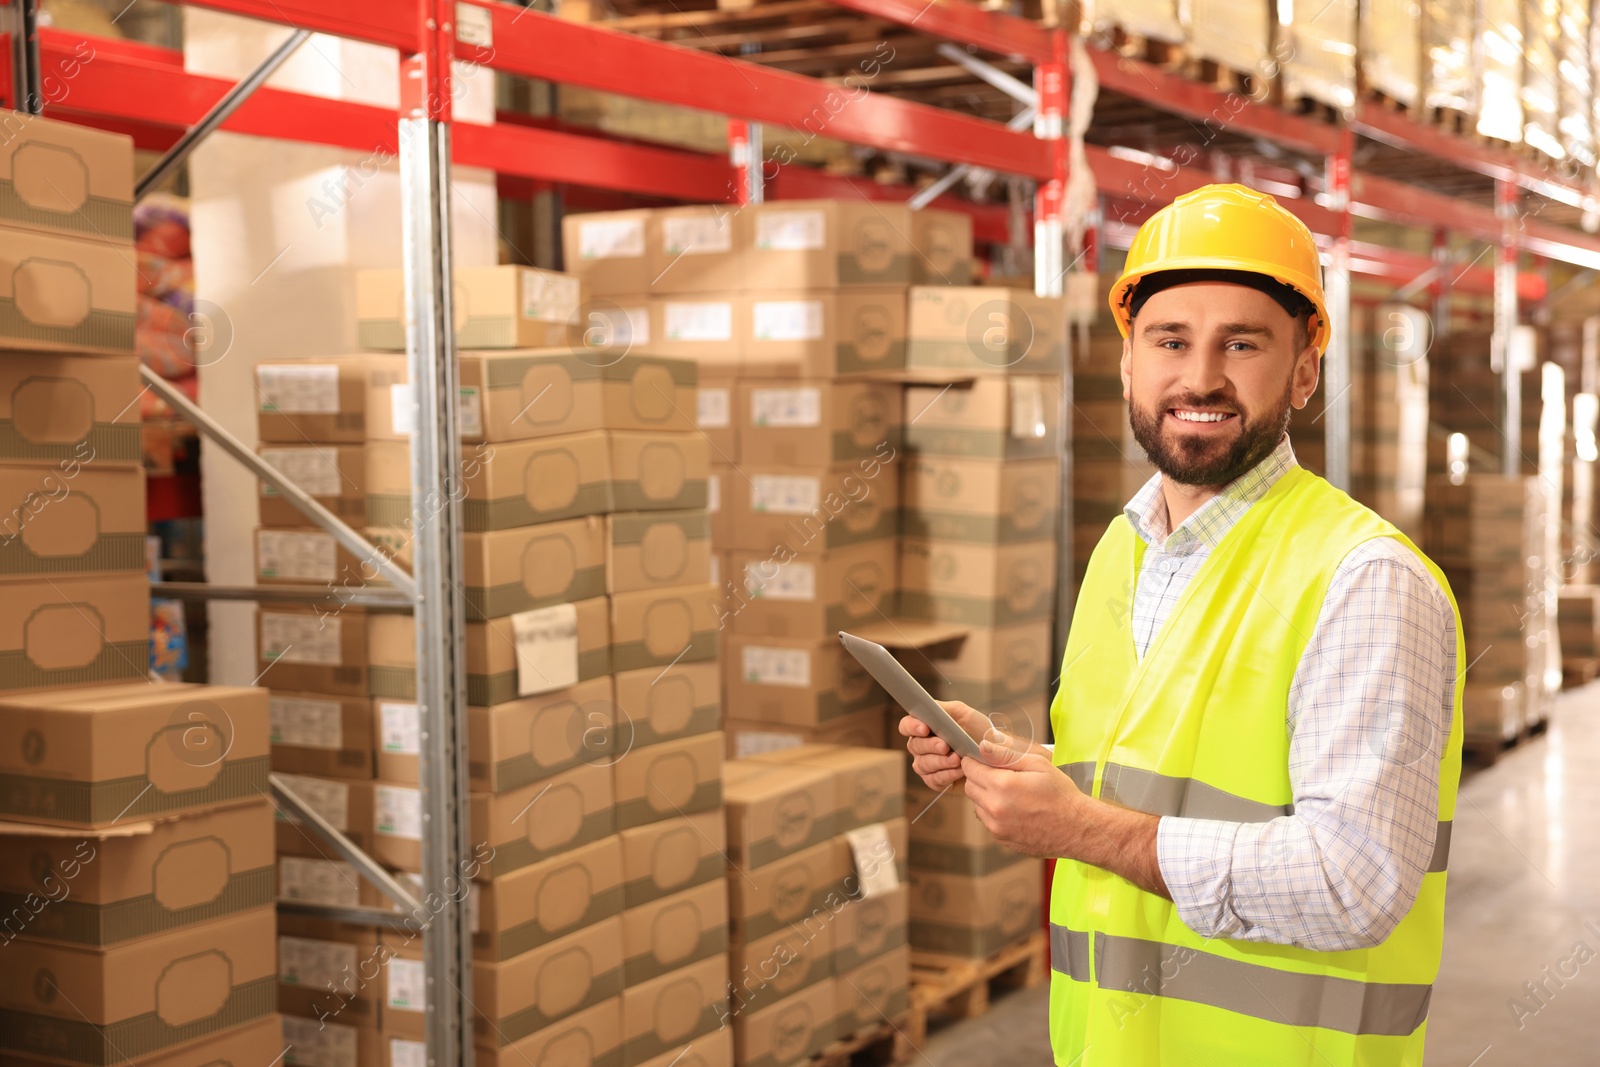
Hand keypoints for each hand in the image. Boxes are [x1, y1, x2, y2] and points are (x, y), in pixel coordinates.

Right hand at [900, 700, 1039, 789]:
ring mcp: (927, 764)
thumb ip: (946, 709)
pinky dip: (947, 775)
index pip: (906, 725)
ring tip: (958, 759)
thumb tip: (931, 708)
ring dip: (940, 762)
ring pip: (922, 765)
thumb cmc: (979, 732)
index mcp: (925, 727)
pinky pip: (933, 780)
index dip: (912, 726)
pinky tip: (960, 771)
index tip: (925, 728)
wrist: (995, 755)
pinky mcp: (936, 780)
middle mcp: (922, 746)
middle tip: (945, 746)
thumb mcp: (965, 714)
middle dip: (930, 746)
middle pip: (914, 746)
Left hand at [961, 742, 1084, 857]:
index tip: (984, 760)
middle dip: (979, 778)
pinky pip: (987, 821)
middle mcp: (994, 808)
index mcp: (1002, 785)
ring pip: (976, 805)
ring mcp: (996, 827)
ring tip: (1011, 794)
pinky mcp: (1001, 839)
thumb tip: (982, 747)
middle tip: (1001, 776)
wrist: (1076, 828)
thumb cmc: (1060, 794)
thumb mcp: (1038, 765)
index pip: (970, 769)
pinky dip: (994, 813)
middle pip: (970, 787)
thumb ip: (1006, 755)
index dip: (975, 761)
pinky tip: (1015, 810)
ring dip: (986, 797)